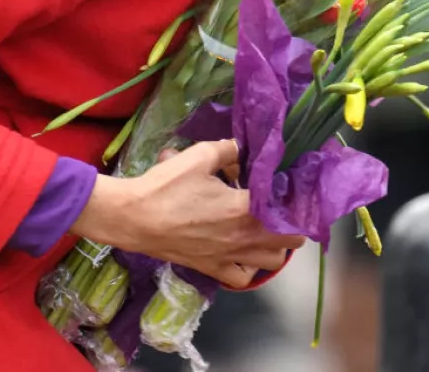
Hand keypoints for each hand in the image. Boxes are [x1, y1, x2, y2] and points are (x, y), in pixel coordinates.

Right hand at [71, 139, 304, 288]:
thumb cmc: (166, 186)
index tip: (293, 185)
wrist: (132, 218)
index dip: (296, 197)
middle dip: (292, 222)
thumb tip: (244, 151)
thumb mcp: (200, 155)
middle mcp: (243, 239)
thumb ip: (230, 149)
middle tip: (282, 204)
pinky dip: (249, 267)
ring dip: (275, 245)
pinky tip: (243, 251)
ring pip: (271, 262)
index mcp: (244, 209)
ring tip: (266, 226)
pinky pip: (243, 278)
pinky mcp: (211, 270)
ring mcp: (228, 258)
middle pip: (289, 240)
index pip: (288, 209)